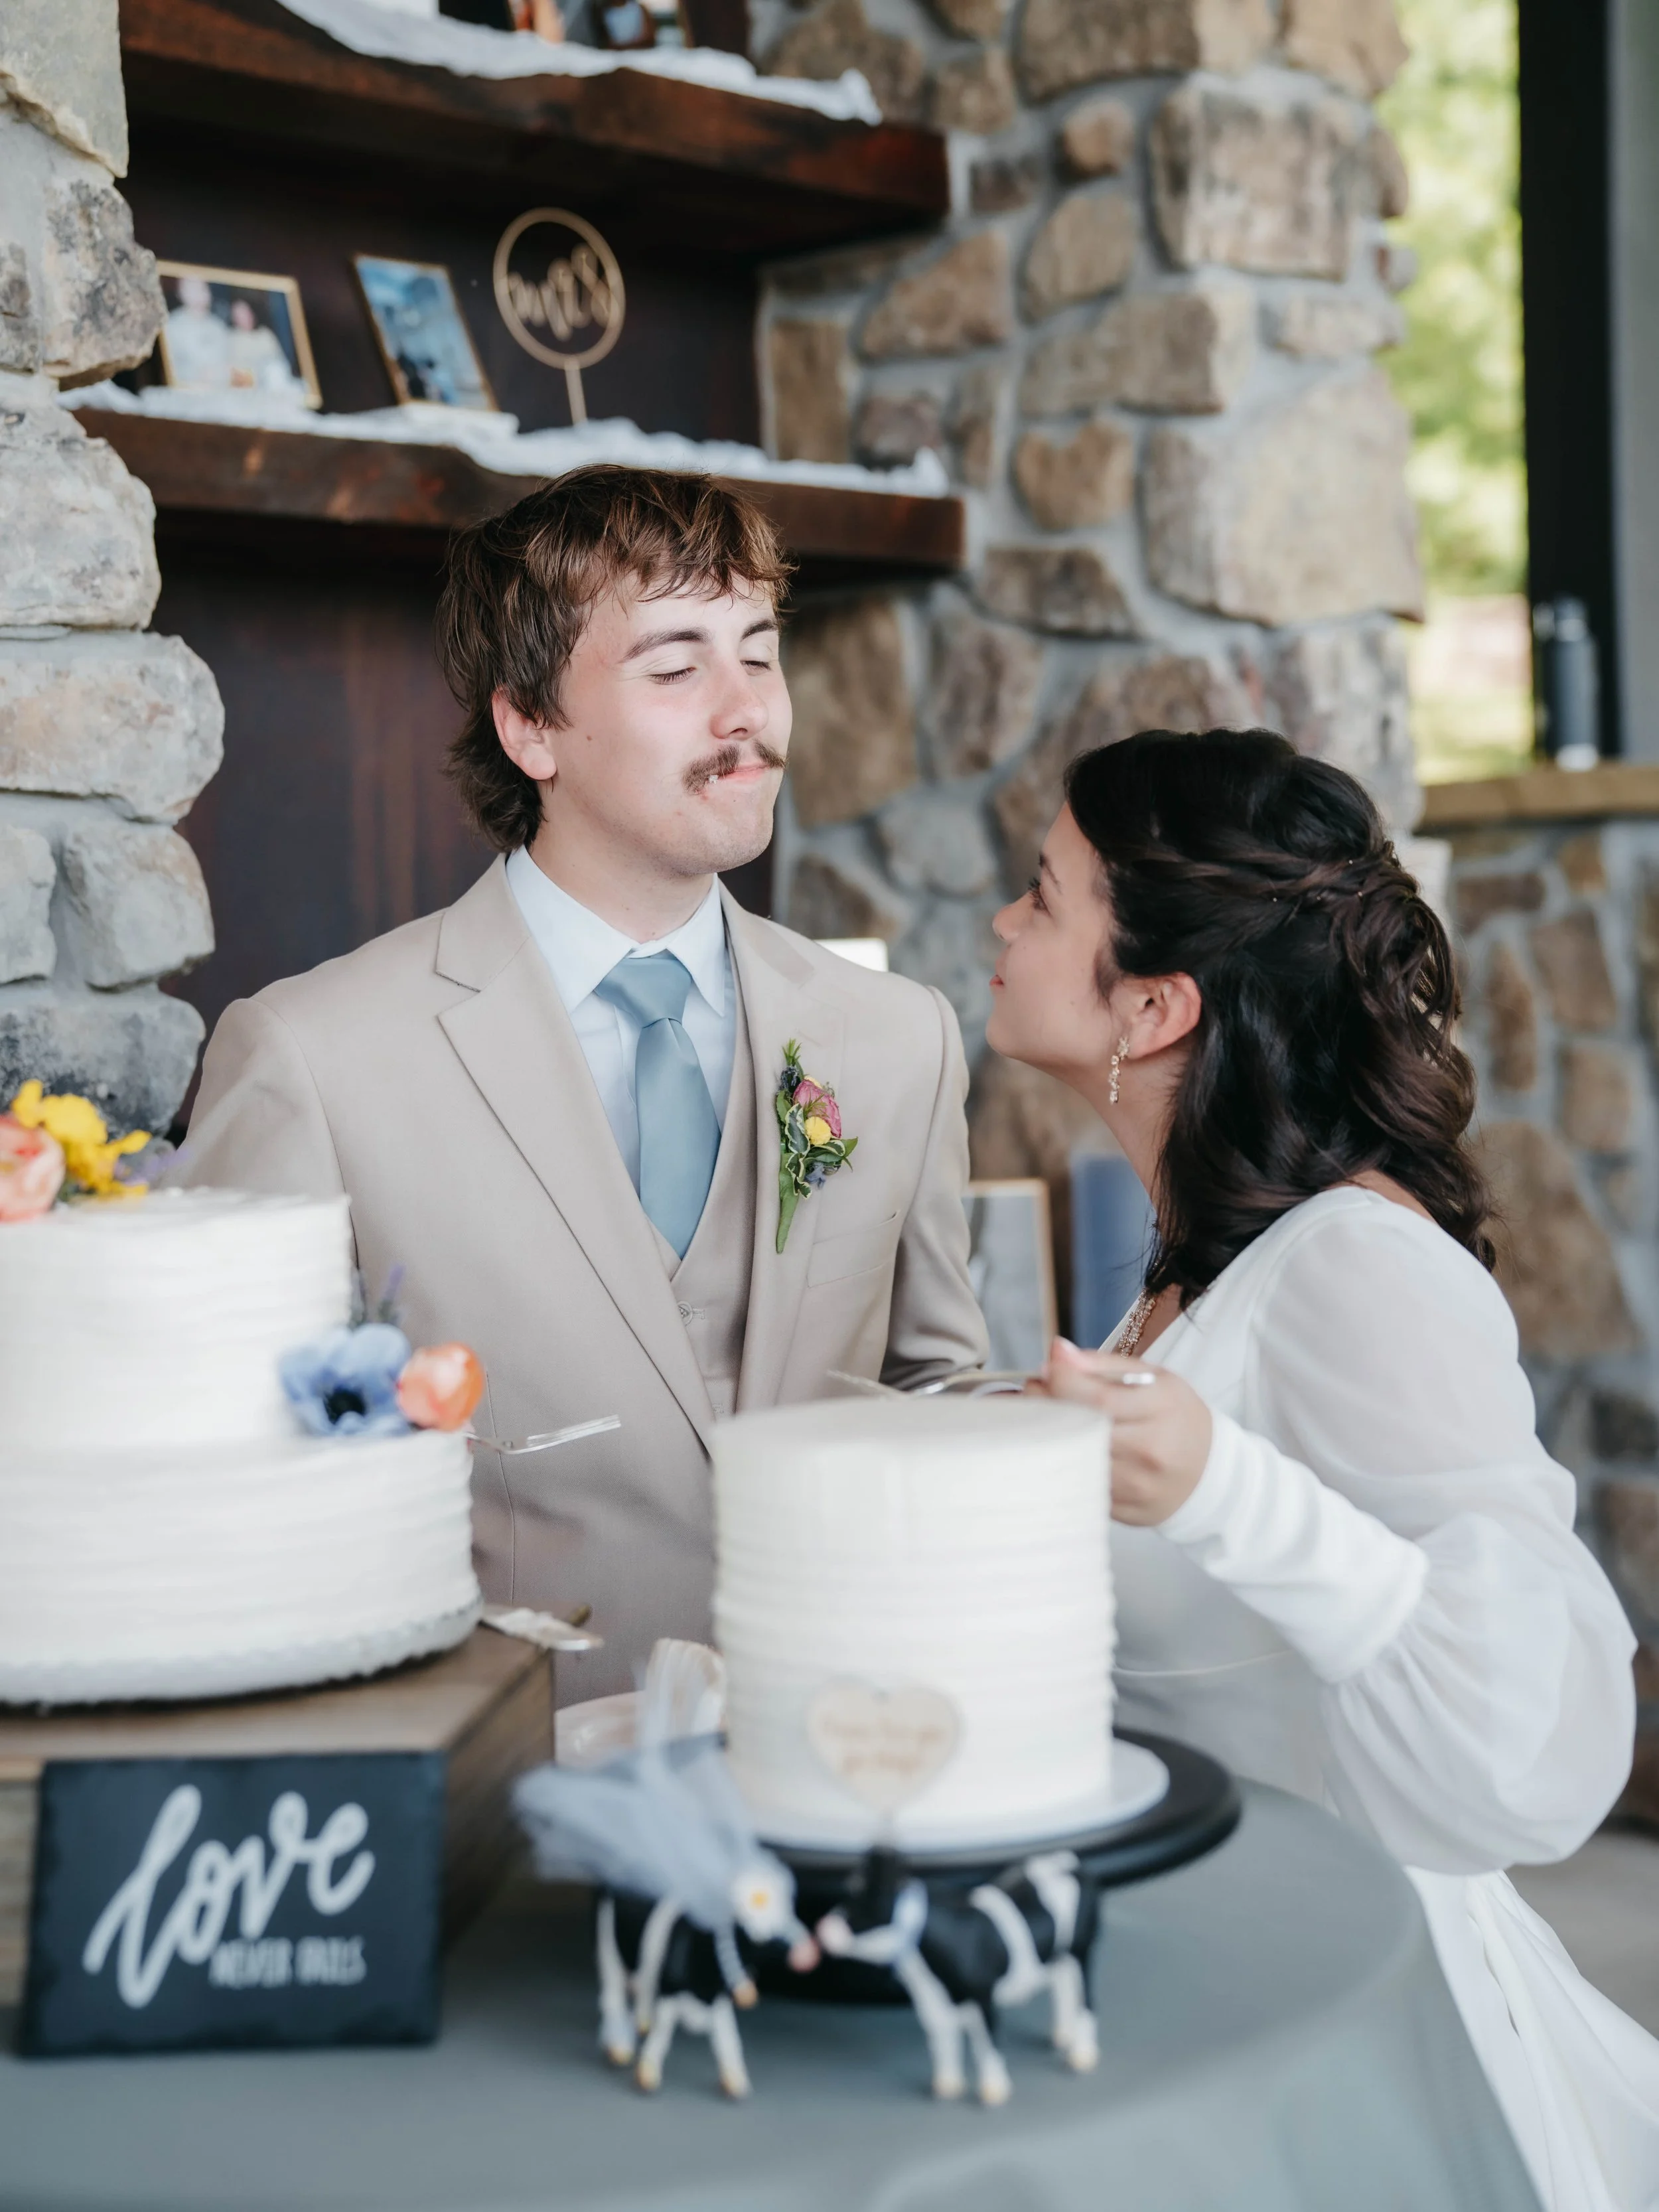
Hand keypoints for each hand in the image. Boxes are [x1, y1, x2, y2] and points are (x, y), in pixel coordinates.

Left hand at [1031, 1338, 1212, 1526]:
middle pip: (1079, 1428)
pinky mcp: (1120, 1512)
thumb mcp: (1154, 1378)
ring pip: (1072, 1458)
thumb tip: (1057, 1354)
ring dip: (1047, 1434)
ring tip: (1046, 1416)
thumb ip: (1103, 1364)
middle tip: (1034, 1390)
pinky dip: (1062, 1462)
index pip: (1097, 1398)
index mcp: (1162, 1408)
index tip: (1046, 1369)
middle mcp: (1149, 1452)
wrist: (1209, 1473)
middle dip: (1045, 1405)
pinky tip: (1062, 1445)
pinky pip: (1077, 1483)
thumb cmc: (1175, 1417)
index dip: (1059, 1381)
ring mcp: (1135, 1487)